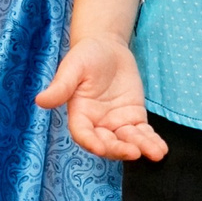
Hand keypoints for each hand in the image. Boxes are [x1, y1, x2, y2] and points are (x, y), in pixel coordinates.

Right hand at [39, 33, 166, 161]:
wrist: (107, 47)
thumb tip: (40, 101)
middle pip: (107, 142)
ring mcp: (116, 123)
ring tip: (155, 153)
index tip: (99, 147)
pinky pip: (143, 133)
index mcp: (79, 114)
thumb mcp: (73, 67)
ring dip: (141, 148)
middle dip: (119, 149)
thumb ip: (61, 86)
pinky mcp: (133, 117)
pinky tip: (161, 149)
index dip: (90, 142)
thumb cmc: (86, 55)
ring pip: (128, 141)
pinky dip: (151, 141)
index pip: (83, 133)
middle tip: (132, 152)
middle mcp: (97, 123)